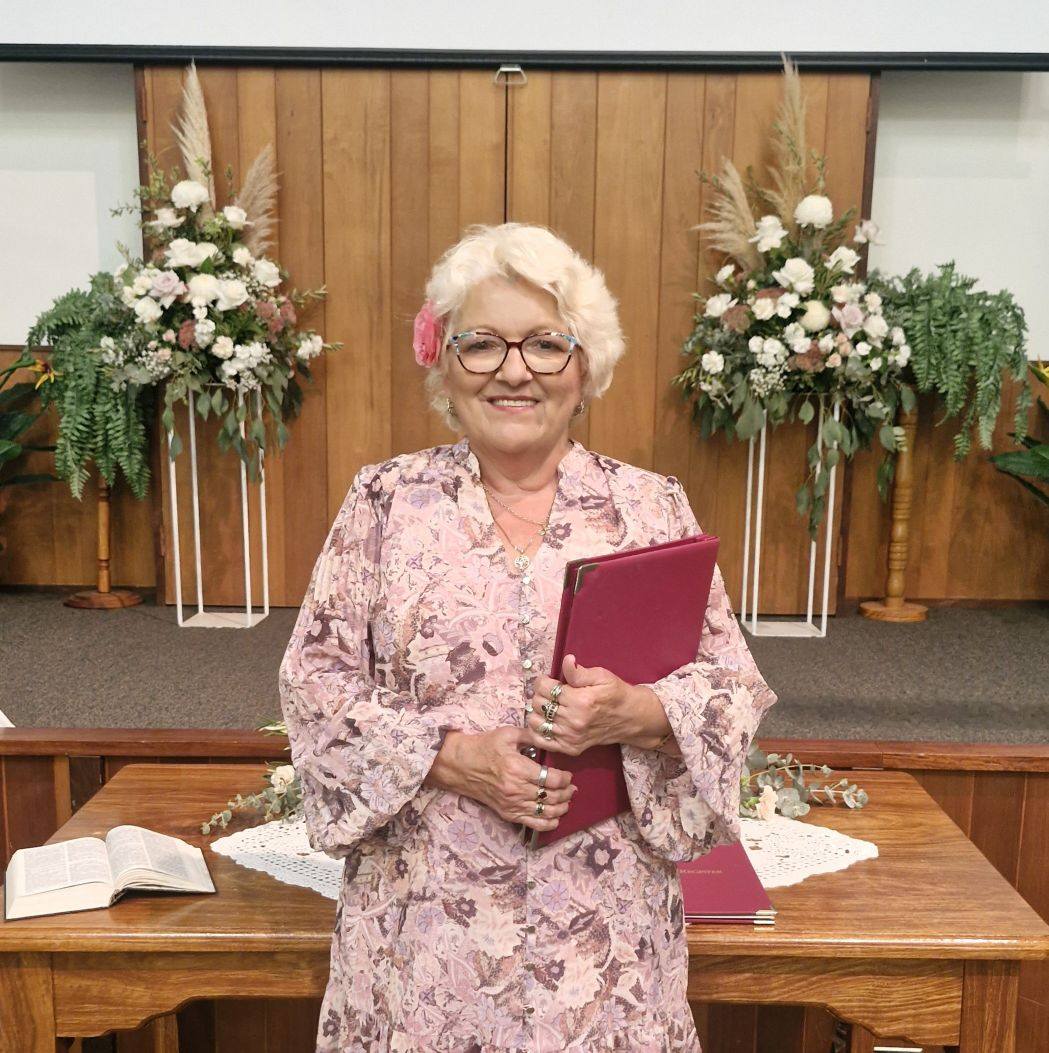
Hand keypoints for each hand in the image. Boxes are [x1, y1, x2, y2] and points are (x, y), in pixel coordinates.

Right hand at [444, 726, 577, 832]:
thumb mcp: (507, 734)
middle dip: (567, 793)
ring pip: (545, 812)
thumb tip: (550, 737)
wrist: (460, 765)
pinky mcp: (507, 813)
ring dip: (561, 807)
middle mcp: (516, 789)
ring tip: (567, 800)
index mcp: (518, 768)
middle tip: (572, 787)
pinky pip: (533, 823)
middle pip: (551, 797)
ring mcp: (512, 804)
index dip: (565, 778)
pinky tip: (556, 817)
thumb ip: (531, 736)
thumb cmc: (484, 746)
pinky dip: (548, 823)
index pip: (551, 780)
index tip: (568, 775)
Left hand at [522, 653, 637, 756]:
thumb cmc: (615, 693)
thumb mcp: (601, 676)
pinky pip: (541, 741)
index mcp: (580, 701)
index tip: (550, 680)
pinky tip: (544, 721)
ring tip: (548, 706)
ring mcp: (571, 737)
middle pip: (538, 704)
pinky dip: (536, 731)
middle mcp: (573, 721)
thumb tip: (566, 660)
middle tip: (550, 692)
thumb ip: (579, 672)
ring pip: (535, 722)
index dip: (542, 681)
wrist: (630, 718)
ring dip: (537, 711)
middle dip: (540, 694)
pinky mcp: (570, 748)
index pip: (544, 688)